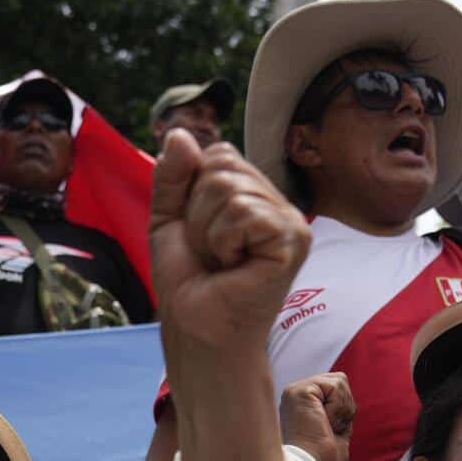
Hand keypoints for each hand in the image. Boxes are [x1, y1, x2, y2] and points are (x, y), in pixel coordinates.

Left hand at [150, 130, 310, 358]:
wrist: (196, 327)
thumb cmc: (189, 282)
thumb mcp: (168, 219)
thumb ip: (172, 176)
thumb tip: (180, 133)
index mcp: (256, 195)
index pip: (219, 154)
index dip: (192, 192)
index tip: (200, 235)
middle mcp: (279, 204)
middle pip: (222, 168)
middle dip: (197, 213)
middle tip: (211, 254)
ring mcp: (292, 221)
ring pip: (228, 189)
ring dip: (207, 231)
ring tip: (222, 263)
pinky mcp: (294, 240)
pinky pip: (243, 213)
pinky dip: (223, 242)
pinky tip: (235, 267)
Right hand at [280, 373, 355, 460]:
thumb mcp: (336, 433)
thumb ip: (338, 415)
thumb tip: (349, 404)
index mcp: (303, 404)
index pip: (336, 389)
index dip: (344, 410)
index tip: (329, 431)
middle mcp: (296, 394)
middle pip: (340, 381)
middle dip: (345, 407)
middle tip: (328, 428)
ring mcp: (295, 391)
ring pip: (340, 381)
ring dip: (342, 409)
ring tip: (325, 426)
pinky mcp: (298, 390)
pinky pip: (335, 386)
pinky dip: (338, 408)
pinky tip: (323, 422)